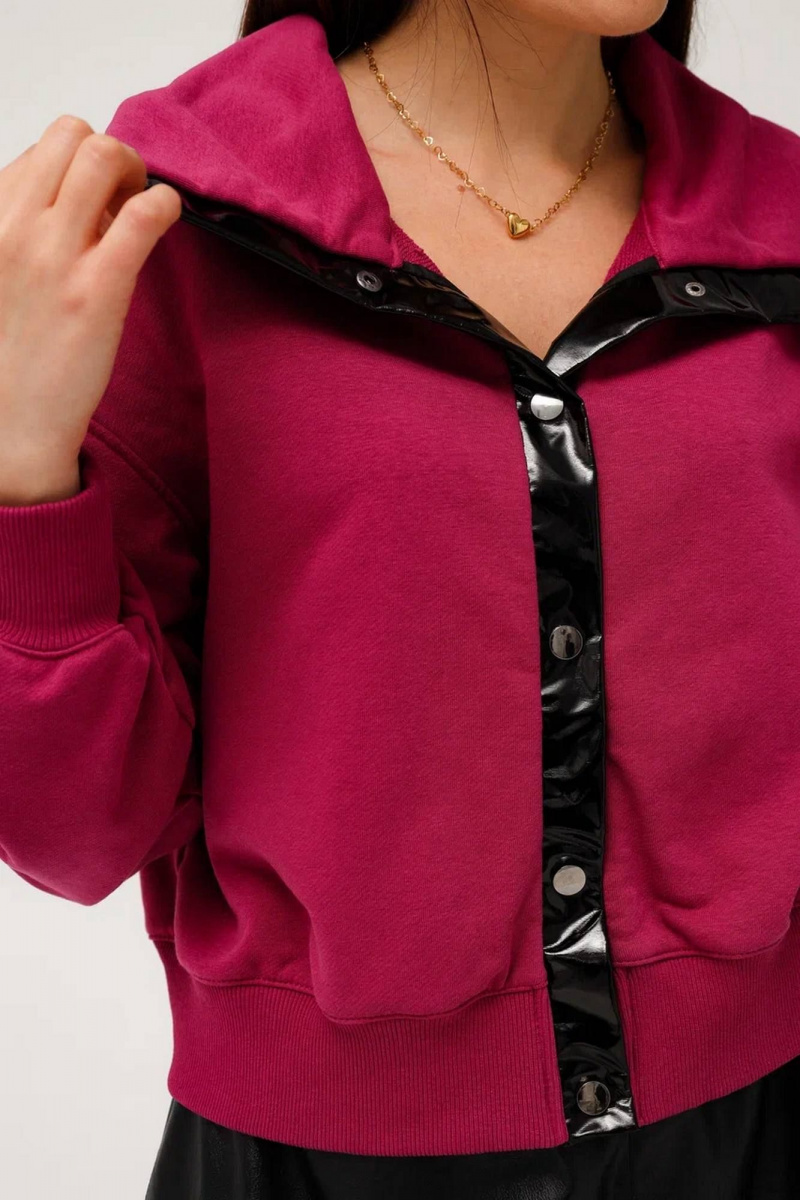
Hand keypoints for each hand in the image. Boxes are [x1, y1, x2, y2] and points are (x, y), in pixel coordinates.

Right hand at [0, 114, 182, 503]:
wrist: (9, 425)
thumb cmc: (7, 354)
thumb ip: (22, 232)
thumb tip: (74, 203)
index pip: (40, 151)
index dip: (74, 171)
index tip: (90, 207)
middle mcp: (12, 226)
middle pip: (72, 135)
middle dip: (110, 156)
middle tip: (124, 199)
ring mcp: (55, 254)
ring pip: (105, 156)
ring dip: (137, 174)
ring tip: (140, 211)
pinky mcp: (99, 288)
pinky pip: (144, 214)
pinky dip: (166, 205)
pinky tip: (166, 223)